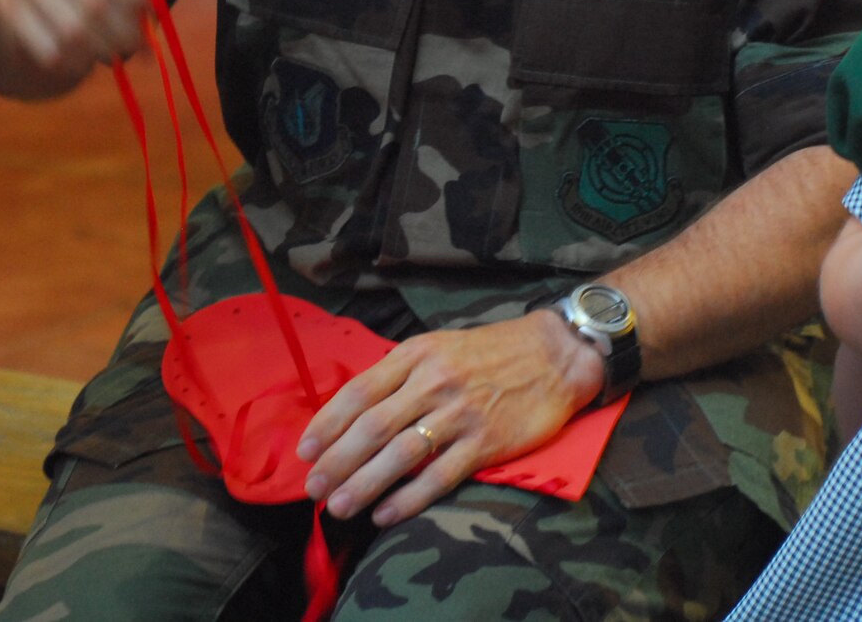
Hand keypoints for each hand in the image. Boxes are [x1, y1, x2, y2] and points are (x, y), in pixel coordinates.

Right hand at [0, 0, 166, 86]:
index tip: (152, 12)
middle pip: (91, 0)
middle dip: (124, 30)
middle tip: (141, 43)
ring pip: (70, 31)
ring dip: (103, 49)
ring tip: (118, 50)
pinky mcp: (4, 5)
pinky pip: (47, 48)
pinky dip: (76, 61)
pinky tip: (89, 56)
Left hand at [296, 311, 603, 526]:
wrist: (556, 354)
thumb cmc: (492, 352)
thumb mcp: (440, 346)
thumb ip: (401, 374)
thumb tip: (356, 410)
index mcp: (417, 355)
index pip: (360, 392)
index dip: (328, 423)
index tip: (305, 449)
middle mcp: (434, 382)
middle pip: (372, 427)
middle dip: (337, 461)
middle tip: (313, 487)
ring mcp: (460, 413)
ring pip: (399, 454)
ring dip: (363, 484)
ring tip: (338, 507)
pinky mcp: (485, 441)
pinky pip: (439, 476)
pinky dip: (408, 498)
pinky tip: (386, 515)